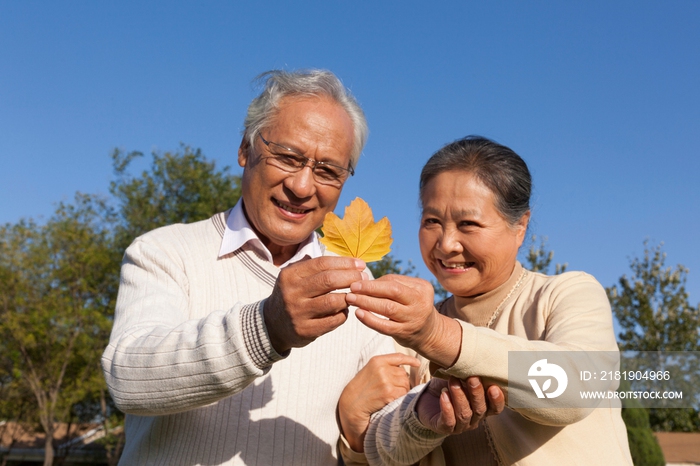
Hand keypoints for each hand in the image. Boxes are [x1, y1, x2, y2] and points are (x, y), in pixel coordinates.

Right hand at [264, 256, 365, 352]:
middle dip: (350, 277)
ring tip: (356, 294)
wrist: (273, 324)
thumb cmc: (293, 295)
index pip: (322, 264)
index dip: (344, 263)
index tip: (360, 264)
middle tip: (363, 277)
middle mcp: (291, 293)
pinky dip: (344, 313)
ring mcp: (298, 313)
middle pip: (328, 281)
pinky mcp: (305, 330)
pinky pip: (333, 320)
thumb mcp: (295, 277)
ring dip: (349, 297)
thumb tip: (350, 261)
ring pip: (333, 302)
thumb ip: (317, 268)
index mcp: (290, 275)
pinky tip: (345, 309)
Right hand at [338, 353, 419, 451]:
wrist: (351, 405)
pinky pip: (403, 394)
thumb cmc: (361, 390)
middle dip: (402, 383)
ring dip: (402, 392)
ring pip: (405, 384)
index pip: (398, 357)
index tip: (417, 364)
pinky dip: (399, 399)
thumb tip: (405, 370)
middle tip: (392, 391)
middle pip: (404, 374)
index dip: (410, 360)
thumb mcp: (370, 371)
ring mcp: (385, 380)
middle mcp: (381, 368)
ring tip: (389, 396)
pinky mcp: (388, 392)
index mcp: (376, 360)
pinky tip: (389, 401)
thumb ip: (384, 367)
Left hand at [346, 275, 461, 367]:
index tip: (358, 281)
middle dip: (369, 288)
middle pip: (393, 291)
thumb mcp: (410, 292)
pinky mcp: (405, 333)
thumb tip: (364, 281)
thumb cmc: (412, 307)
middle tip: (352, 287)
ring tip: (351, 299)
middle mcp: (421, 302)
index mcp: (422, 287)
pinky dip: (370, 319)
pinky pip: (384, 326)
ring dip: (366, 302)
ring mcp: (413, 318)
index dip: (374, 281)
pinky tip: (359, 313)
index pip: (394, 280)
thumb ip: (392, 285)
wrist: (428, 333)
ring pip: (387, 308)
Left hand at [416, 376, 504, 434]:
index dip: (497, 400)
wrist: (426, 398)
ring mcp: (460, 425)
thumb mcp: (460, 377)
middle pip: (480, 410)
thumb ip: (470, 373)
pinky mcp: (444, 427)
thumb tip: (476, 356)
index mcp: (482, 408)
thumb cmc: (447, 385)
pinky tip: (444, 395)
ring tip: (453, 381)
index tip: (494, 387)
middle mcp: (474, 419)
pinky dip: (447, 407)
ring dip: (459, 396)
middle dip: (477, 393)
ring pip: (464, 414)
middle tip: (472, 378)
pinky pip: (448, 421)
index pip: (495, 408)